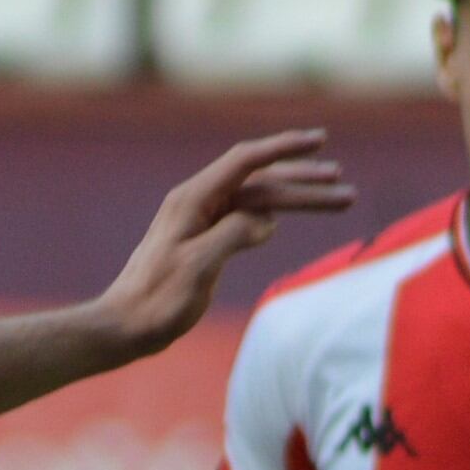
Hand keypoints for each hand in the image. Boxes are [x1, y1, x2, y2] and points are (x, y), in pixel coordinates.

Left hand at [93, 132, 357, 358]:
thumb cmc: (155, 300)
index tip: (319, 143)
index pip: (247, 162)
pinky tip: (288, 217)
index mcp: (193, 200)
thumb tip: (267, 220)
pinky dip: (271, 215)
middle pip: (261, 181)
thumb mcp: (197, 267)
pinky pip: (244, 219)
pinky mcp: (204, 241)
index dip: (285, 149)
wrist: (124, 327)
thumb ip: (233, 236)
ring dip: (295, 200)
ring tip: (336, 200)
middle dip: (303, 182)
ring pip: (257, 200)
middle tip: (344, 186)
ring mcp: (201, 221)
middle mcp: (198, 202)